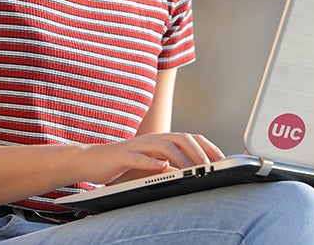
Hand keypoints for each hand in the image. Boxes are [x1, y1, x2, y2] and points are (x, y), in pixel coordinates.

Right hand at [77, 132, 224, 185]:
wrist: (90, 161)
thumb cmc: (123, 165)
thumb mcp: (151, 166)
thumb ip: (170, 167)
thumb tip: (194, 175)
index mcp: (161, 140)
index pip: (190, 138)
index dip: (208, 146)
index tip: (222, 159)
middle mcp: (152, 139)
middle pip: (181, 138)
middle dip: (199, 151)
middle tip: (212, 166)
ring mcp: (137, 146)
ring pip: (164, 146)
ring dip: (181, 158)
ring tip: (193, 170)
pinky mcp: (122, 155)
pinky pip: (139, 157)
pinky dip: (151, 162)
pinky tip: (162, 168)